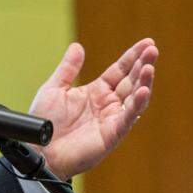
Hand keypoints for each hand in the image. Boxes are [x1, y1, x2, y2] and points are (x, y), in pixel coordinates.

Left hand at [28, 38, 156, 180]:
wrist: (39, 149)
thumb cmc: (44, 123)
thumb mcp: (54, 89)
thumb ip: (68, 68)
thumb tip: (78, 46)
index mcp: (95, 92)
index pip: (120, 71)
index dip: (132, 57)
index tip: (147, 42)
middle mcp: (107, 105)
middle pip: (131, 81)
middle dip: (143, 65)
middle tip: (153, 50)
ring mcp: (111, 119)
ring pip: (134, 99)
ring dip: (144, 82)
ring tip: (149, 67)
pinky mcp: (111, 134)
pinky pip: (127, 118)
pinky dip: (136, 105)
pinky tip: (143, 91)